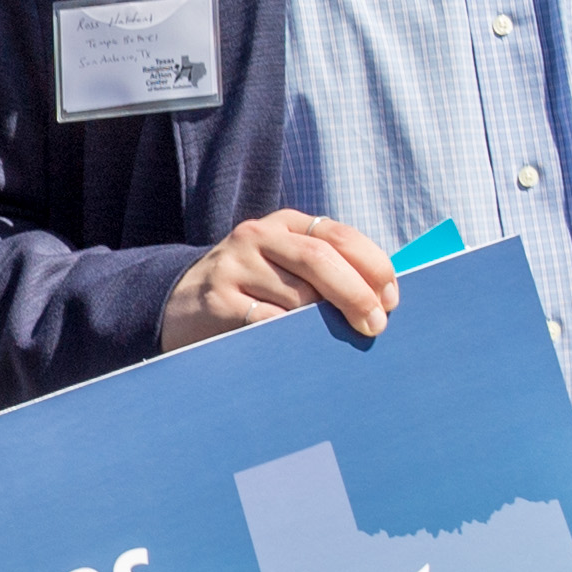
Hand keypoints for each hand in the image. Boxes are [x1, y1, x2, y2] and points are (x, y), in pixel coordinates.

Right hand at [161, 211, 394, 353]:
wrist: (180, 303)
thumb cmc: (252, 289)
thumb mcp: (284, 265)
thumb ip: (326, 270)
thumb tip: (383, 298)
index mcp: (284, 223)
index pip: (338, 236)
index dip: (373, 267)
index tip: (391, 299)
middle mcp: (257, 237)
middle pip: (320, 261)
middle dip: (356, 296)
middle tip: (376, 327)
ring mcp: (234, 267)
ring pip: (297, 298)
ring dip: (321, 324)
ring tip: (329, 341)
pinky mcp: (217, 301)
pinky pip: (269, 324)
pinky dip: (290, 338)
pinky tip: (297, 348)